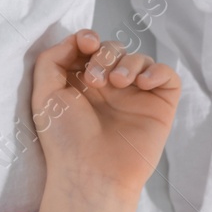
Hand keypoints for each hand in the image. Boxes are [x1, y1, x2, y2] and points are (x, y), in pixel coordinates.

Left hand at [30, 29, 180, 211]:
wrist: (92, 173)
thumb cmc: (65, 138)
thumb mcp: (44, 95)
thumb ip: (52, 60)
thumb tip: (78, 39)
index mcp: (81, 83)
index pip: (90, 47)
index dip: (89, 39)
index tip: (86, 44)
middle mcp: (109, 87)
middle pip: (114, 49)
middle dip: (105, 54)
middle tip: (96, 80)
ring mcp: (135, 95)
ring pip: (139, 58)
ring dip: (128, 62)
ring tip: (117, 83)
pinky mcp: (159, 105)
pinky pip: (167, 75)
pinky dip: (157, 70)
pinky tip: (142, 83)